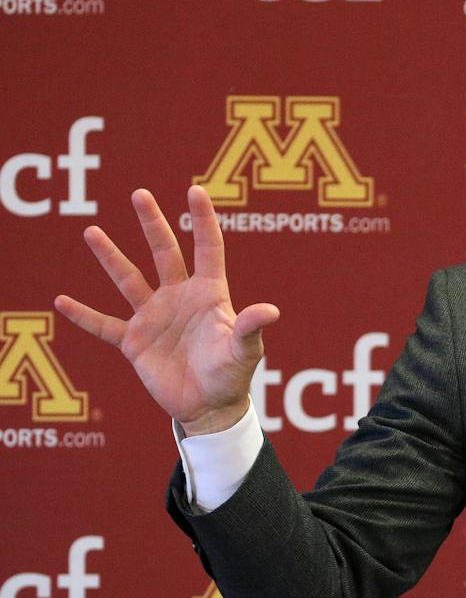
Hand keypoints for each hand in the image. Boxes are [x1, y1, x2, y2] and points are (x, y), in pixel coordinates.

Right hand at [54, 186, 278, 433]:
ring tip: (91, 232)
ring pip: (129, 280)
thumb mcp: (244, 351)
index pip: (207, 249)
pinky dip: (84, 315)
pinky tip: (62, 301)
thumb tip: (271, 311)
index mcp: (209, 294)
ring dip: (110, 257)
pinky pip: (104, 325)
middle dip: (152, 224)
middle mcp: (179, 298)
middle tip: (140, 194)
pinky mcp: (135, 342)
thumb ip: (250, 328)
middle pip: (165, 253)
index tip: (194, 190)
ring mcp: (154, 317)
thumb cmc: (232, 376)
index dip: (202, 220)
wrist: (209, 407)